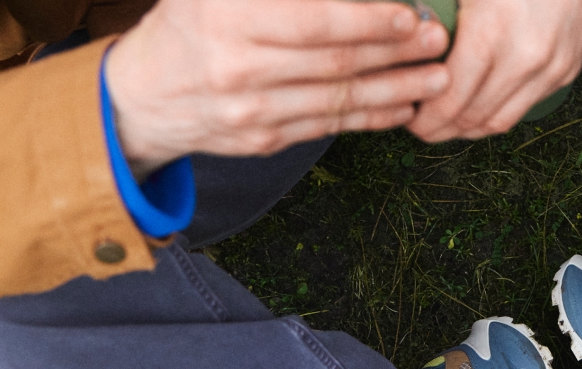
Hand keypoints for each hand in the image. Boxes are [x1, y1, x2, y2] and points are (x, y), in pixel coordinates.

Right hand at [106, 0, 451, 176]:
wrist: (143, 94)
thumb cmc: (191, 23)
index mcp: (227, 20)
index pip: (313, 22)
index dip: (367, 20)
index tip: (409, 14)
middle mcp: (238, 69)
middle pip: (335, 62)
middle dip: (396, 53)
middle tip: (438, 41)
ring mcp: (250, 112)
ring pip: (338, 101)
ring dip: (396, 90)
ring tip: (436, 78)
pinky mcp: (262, 141)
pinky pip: (327, 127)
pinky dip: (370, 118)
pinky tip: (402, 106)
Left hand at [405, 0, 581, 141]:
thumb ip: (434, 13)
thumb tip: (402, 40)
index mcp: (491, 33)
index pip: (450, 100)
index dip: (425, 119)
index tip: (409, 119)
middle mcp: (525, 58)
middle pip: (472, 117)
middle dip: (441, 129)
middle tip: (420, 126)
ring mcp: (550, 68)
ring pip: (499, 121)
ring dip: (468, 129)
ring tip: (445, 124)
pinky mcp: (566, 71)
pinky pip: (523, 107)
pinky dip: (495, 114)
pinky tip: (477, 107)